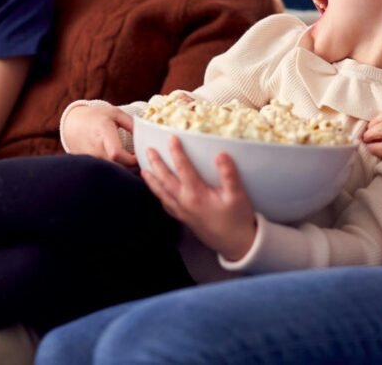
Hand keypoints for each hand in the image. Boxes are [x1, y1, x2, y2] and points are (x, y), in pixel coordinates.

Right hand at [62, 105, 137, 167]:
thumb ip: (131, 123)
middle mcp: (96, 149)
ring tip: (133, 160)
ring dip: (125, 170)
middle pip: (117, 167)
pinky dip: (117, 170)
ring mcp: (91, 159)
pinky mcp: (90, 165)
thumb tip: (145, 135)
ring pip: (112, 172)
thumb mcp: (115, 113)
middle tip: (141, 159)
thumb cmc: (97, 117)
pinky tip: (122, 163)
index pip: (117, 154)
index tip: (140, 154)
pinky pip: (106, 173)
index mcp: (103, 133)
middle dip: (132, 167)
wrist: (74, 124)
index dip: (132, 158)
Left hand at [142, 136, 256, 260]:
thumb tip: (221, 155)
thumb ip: (229, 174)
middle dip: (156, 163)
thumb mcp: (237, 195)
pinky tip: (158, 193)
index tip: (171, 138)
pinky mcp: (184, 220)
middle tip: (148, 150)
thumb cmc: (237, 219)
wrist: (236, 245)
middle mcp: (185, 203)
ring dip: (152, 180)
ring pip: (162, 193)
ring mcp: (182, 212)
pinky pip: (166, 205)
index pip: (183, 168)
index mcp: (196, 194)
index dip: (177, 152)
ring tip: (144, 170)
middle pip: (165, 179)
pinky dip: (159, 196)